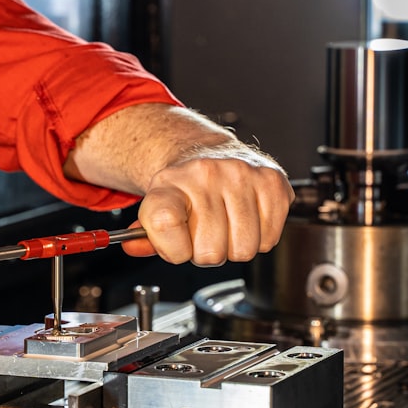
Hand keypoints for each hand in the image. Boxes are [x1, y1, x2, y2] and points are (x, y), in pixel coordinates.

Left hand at [64, 103, 293, 265]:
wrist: (211, 154)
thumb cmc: (185, 190)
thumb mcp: (156, 208)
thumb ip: (146, 235)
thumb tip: (134, 247)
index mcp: (169, 182)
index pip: (163, 223)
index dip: (171, 249)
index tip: (176, 247)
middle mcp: (205, 173)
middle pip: (210, 251)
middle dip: (207, 253)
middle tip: (205, 235)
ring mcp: (241, 174)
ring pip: (243, 249)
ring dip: (235, 248)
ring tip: (226, 226)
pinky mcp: (272, 181)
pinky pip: (269, 239)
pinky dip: (260, 239)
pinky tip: (247, 220)